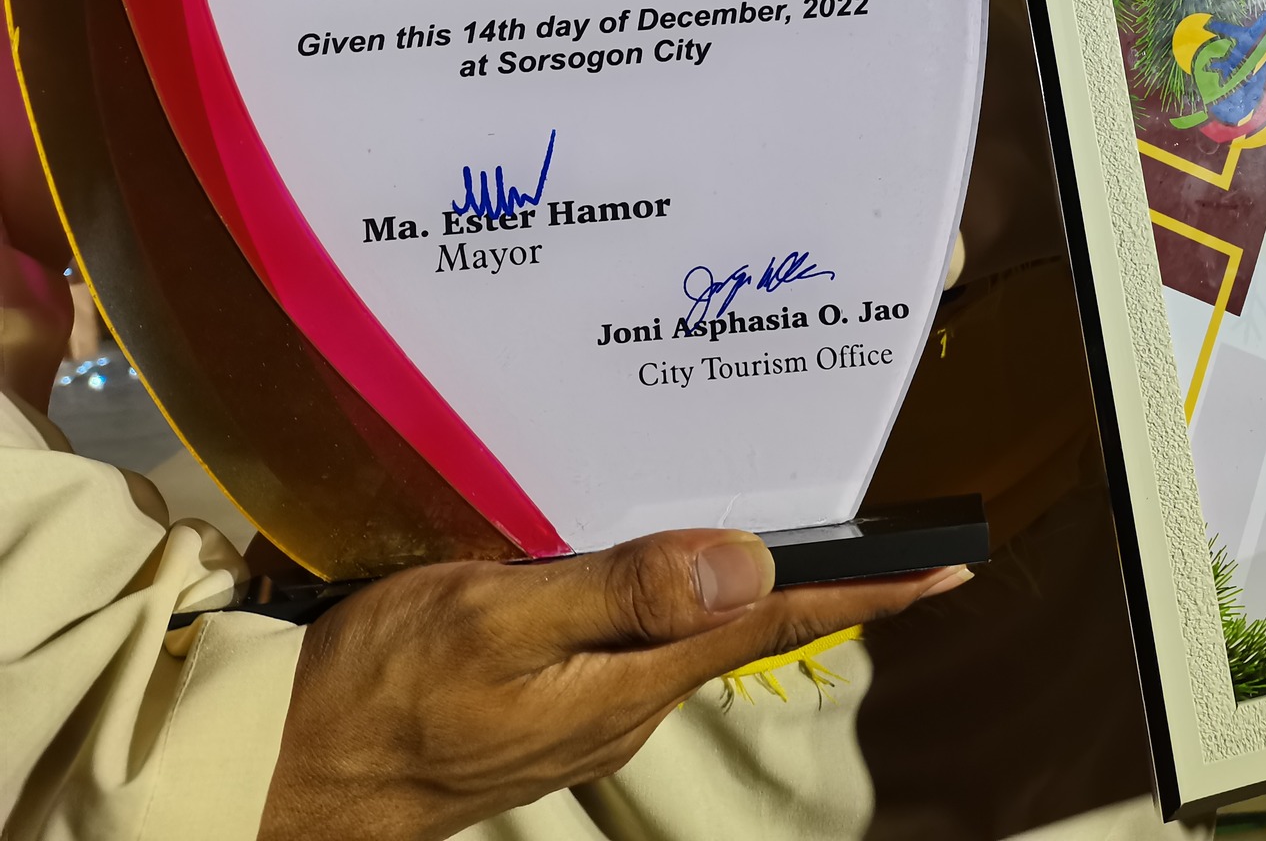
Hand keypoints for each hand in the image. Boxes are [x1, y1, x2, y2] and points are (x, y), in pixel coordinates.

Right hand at [258, 529, 968, 840]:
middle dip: (807, 574)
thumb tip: (751, 562)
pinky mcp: (545, 703)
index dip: (866, 590)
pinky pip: (627, 639)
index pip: (777, 622)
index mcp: (634, 679)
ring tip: (772, 523)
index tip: (944, 568)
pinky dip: (658, 594)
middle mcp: (627, 701)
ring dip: (731, 580)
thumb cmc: (380, 693)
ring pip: (682, 630)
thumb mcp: (500, 619)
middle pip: (740, 623)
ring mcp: (586, 710)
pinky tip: (644, 562)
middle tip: (867, 523)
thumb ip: (624, 590)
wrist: (287, 776)